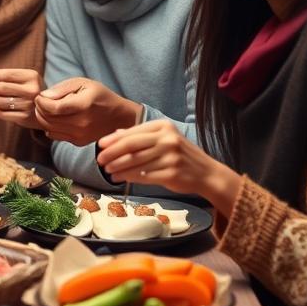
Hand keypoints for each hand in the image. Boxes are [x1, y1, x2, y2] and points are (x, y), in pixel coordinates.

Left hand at [0, 65, 42, 128]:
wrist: (45, 109)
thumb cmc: (26, 89)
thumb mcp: (18, 77)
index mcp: (31, 76)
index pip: (6, 74)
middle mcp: (32, 90)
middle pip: (1, 87)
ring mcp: (29, 105)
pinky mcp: (24, 118)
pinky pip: (1, 113)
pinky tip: (3, 107)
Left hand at [33, 77, 141, 145]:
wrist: (118, 116)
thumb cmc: (99, 95)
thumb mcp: (83, 83)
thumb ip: (62, 88)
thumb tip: (44, 96)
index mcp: (84, 105)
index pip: (54, 108)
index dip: (41, 102)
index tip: (40, 96)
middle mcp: (82, 123)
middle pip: (48, 119)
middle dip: (39, 109)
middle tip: (40, 102)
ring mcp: (80, 135)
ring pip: (49, 128)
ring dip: (42, 118)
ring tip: (45, 109)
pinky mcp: (79, 142)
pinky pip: (54, 136)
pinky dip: (49, 127)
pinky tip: (54, 118)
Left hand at [97, 119, 241, 216]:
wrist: (207, 173)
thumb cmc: (180, 155)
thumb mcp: (164, 139)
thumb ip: (141, 136)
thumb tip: (115, 134)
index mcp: (163, 126)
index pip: (132, 133)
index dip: (114, 140)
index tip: (100, 145)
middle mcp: (167, 139)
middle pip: (132, 146)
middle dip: (112, 154)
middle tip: (99, 160)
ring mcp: (170, 156)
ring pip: (135, 162)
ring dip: (118, 167)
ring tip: (107, 171)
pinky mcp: (171, 172)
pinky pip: (144, 175)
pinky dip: (128, 177)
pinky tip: (119, 178)